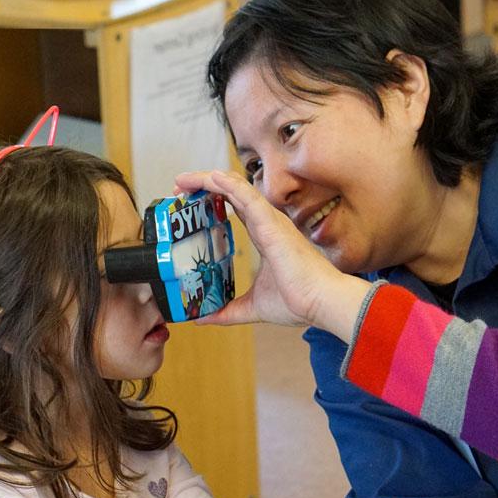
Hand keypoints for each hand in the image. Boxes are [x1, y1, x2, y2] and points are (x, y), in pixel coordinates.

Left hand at [173, 170, 369, 338]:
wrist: (320, 303)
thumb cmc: (298, 302)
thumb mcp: (252, 307)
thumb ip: (227, 311)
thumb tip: (201, 320)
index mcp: (265, 236)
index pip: (235, 207)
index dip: (212, 199)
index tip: (188, 202)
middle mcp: (267, 223)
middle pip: (231, 192)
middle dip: (203, 185)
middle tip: (177, 188)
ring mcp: (270, 220)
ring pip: (235, 187)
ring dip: (207, 179)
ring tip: (182, 179)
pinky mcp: (271, 223)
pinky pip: (247, 195)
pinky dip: (227, 184)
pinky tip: (210, 177)